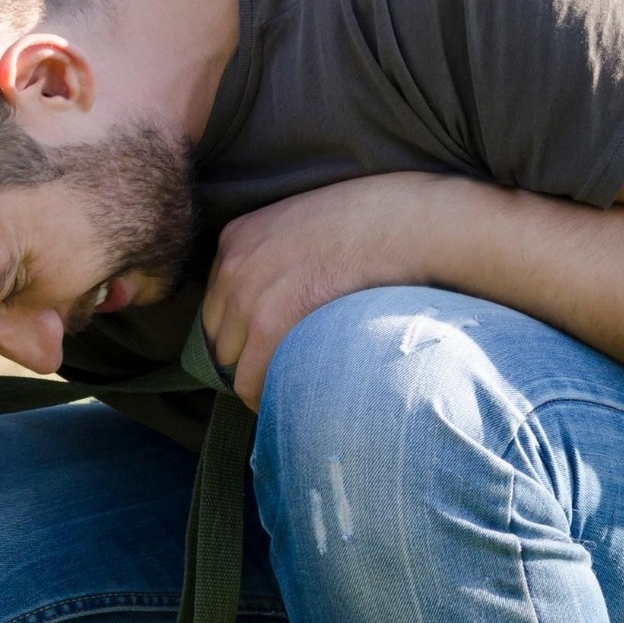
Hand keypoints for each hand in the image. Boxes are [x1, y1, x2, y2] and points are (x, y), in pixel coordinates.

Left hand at [203, 172, 466, 409]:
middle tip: (283, 368)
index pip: (217, 304)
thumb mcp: (305, 222)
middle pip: (219, 335)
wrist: (406, 223)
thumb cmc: (373, 220)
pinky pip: (250, 382)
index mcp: (237, 238)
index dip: (241, 330)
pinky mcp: (270, 324)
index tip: (267, 344)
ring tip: (292, 386)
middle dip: (246, 355)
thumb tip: (282, 293)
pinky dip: (265, 397)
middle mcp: (232, 266)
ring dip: (258, 377)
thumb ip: (279, 253)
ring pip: (231, 363)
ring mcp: (246, 296)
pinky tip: (290, 402)